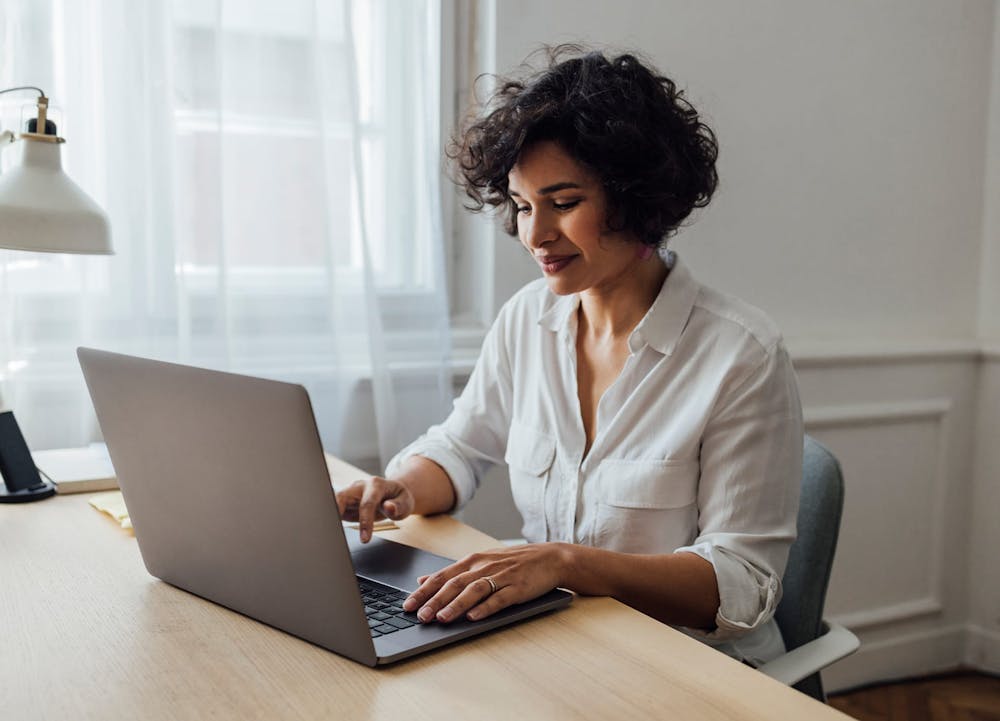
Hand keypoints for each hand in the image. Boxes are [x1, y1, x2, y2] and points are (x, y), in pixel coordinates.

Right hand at [336, 477, 414, 541]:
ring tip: (328, 533)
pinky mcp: (344, 502)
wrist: (394, 495)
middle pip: (341, 497)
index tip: (365, 539)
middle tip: (334, 532)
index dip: (365, 522)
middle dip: (335, 511)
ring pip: (333, 502)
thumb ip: (398, 505)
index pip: (367, 503)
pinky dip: (331, 520)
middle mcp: (359, 486)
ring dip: (329, 516)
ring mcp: (350, 493)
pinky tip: (329, 532)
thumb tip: (389, 507)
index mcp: (376, 485)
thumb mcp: (406, 502)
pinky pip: (334, 510)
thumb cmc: (400, 498)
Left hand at [402, 543, 568, 622]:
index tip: (407, 605)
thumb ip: (452, 572)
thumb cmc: (513, 562)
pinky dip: (485, 608)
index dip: (423, 591)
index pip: (442, 576)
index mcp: (472, 561)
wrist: (549, 558)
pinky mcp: (518, 587)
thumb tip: (424, 580)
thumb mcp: (481, 561)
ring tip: (441, 618)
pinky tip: (474, 617)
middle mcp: (484, 567)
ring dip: (456, 605)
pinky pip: (499, 598)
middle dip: (435, 600)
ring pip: (474, 590)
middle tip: (419, 616)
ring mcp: (501, 576)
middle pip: (454, 583)